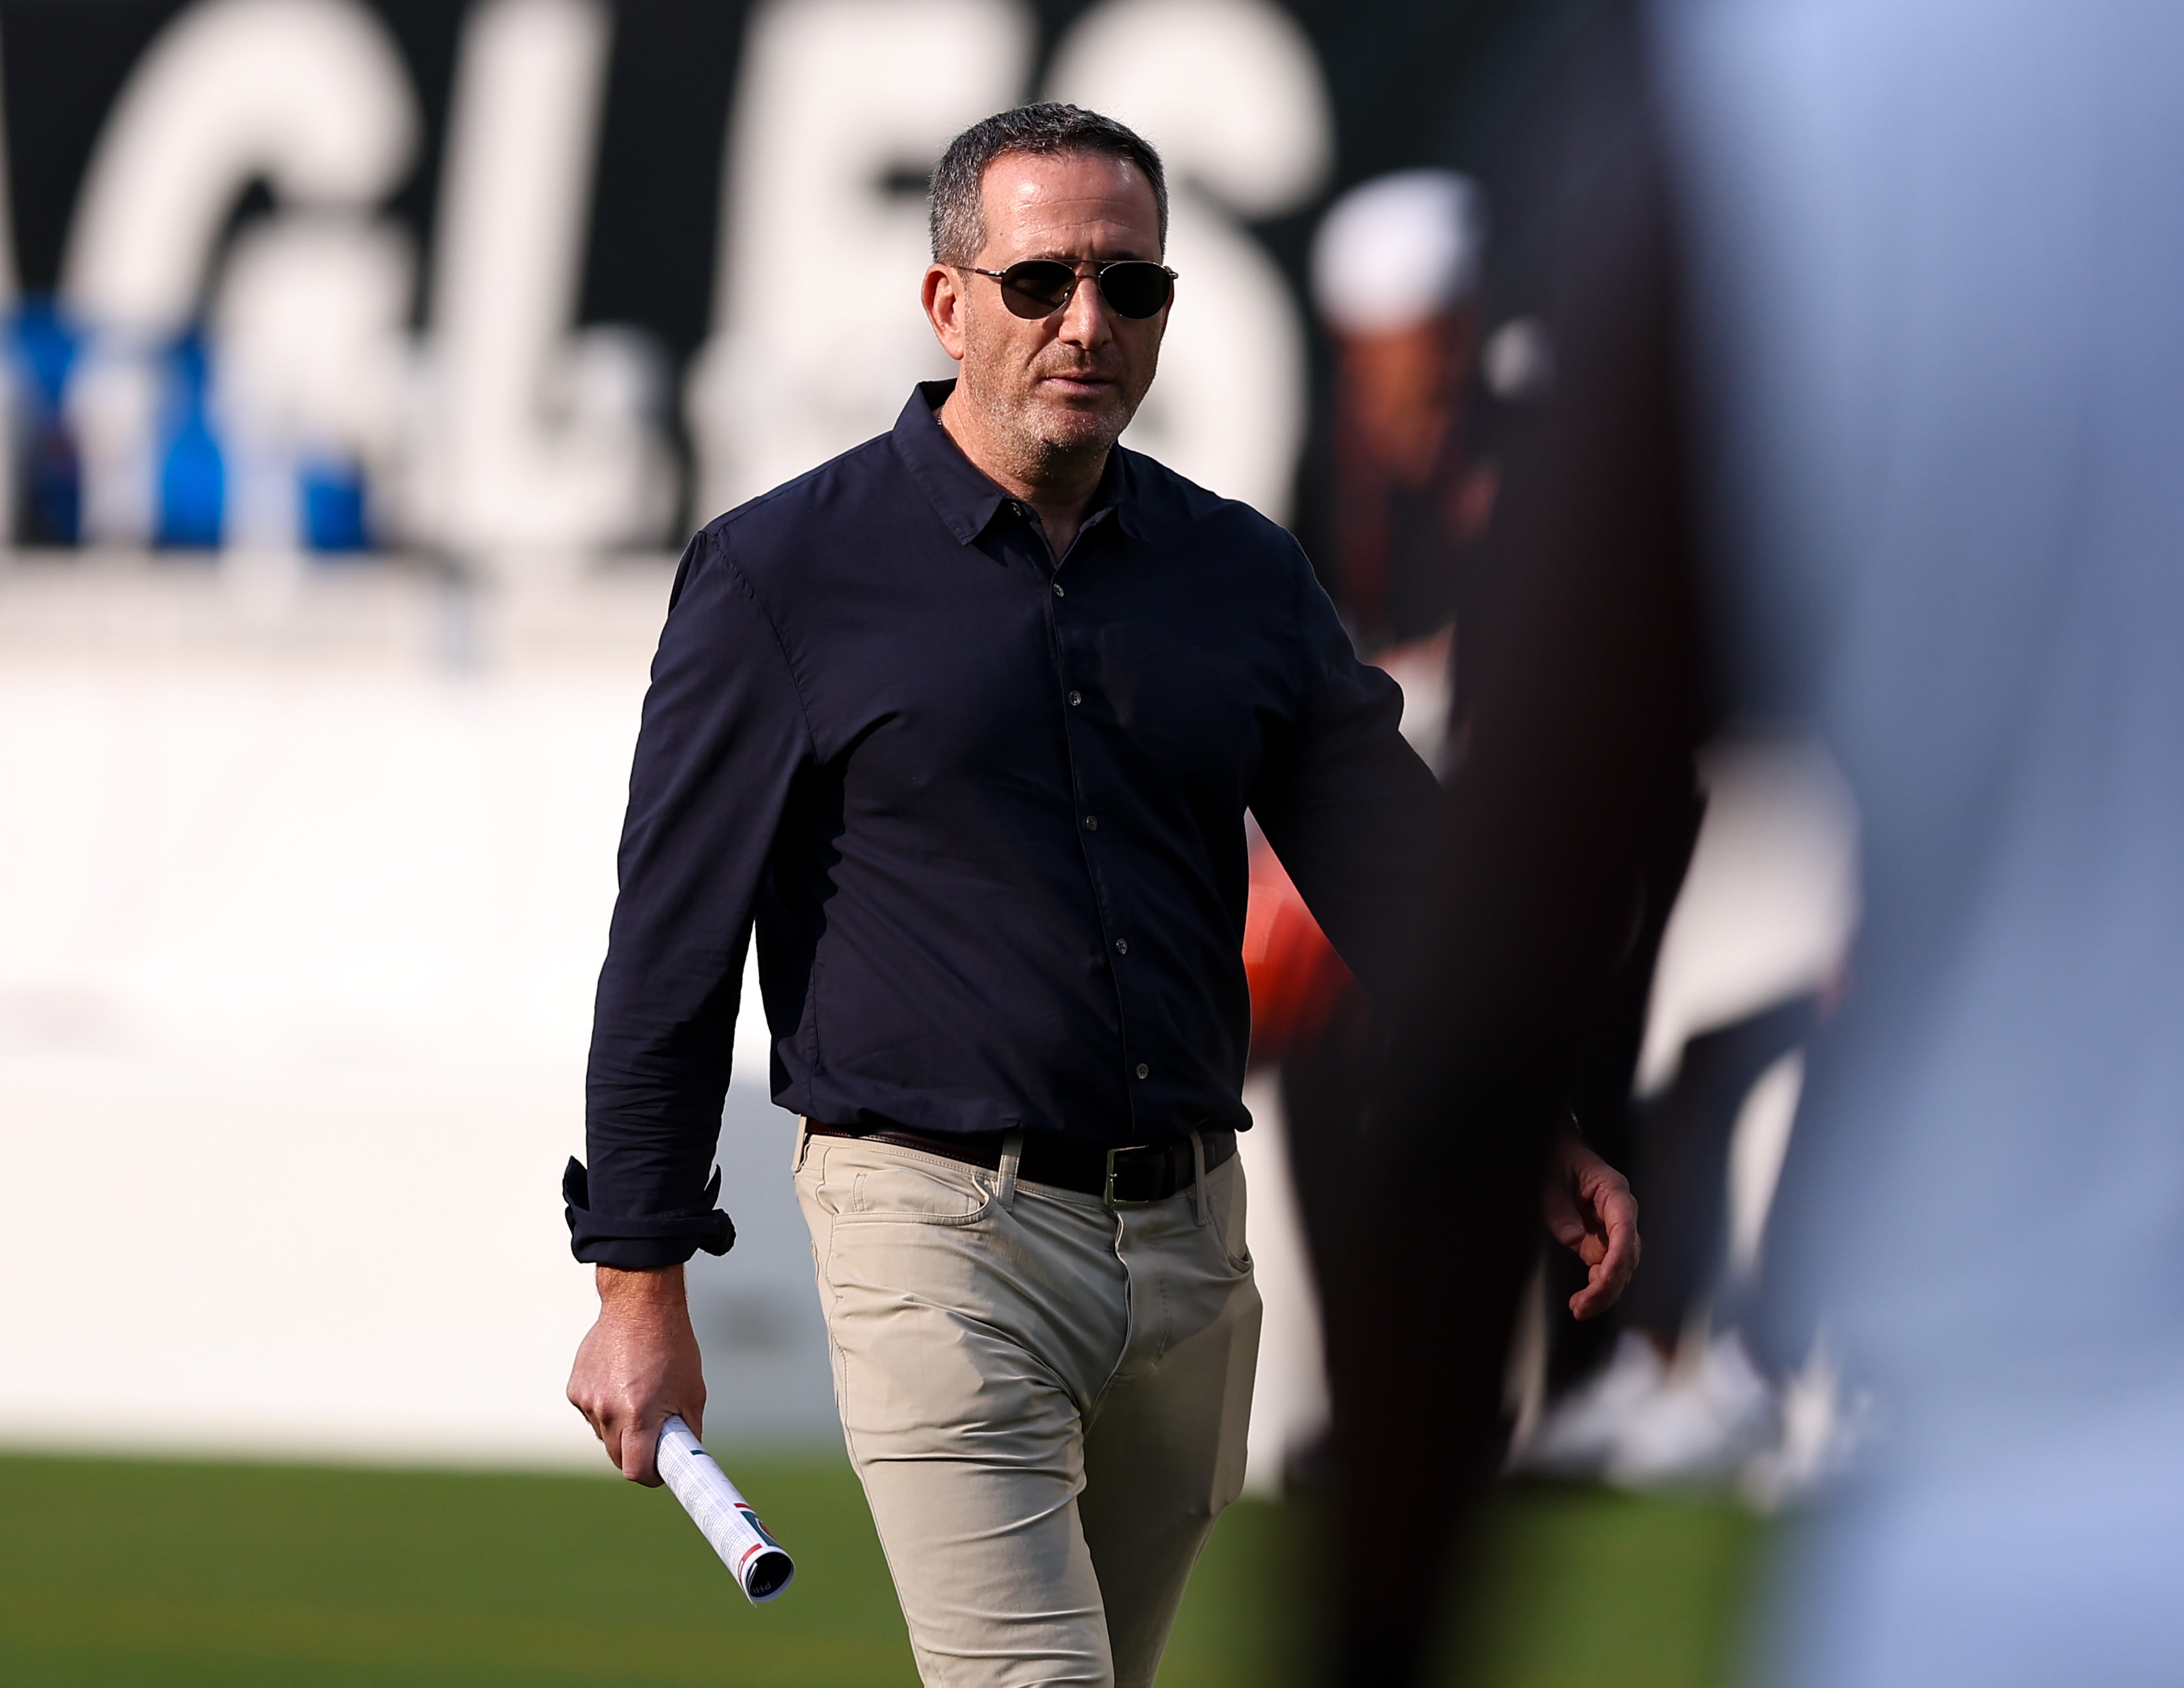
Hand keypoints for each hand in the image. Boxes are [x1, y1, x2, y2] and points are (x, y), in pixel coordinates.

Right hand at [566, 1264, 705, 1484]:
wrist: (639, 1305)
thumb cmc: (673, 1348)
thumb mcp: (693, 1392)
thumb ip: (687, 1431)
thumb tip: (684, 1458)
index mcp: (639, 1415)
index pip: (635, 1470)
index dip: (651, 1475)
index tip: (660, 1471)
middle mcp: (608, 1411)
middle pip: (618, 1456)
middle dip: (636, 1454)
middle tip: (654, 1435)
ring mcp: (587, 1400)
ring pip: (604, 1435)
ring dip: (619, 1428)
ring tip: (639, 1395)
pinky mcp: (575, 1389)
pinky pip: (592, 1414)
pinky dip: (605, 1408)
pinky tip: (620, 1382)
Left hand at [1541, 1128, 1639, 1320]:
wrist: (1557, 1153)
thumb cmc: (1558, 1158)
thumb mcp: (1551, 1175)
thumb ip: (1559, 1207)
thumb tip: (1574, 1238)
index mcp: (1612, 1191)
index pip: (1624, 1228)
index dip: (1618, 1258)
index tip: (1605, 1280)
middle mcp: (1619, 1213)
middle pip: (1627, 1255)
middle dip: (1609, 1284)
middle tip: (1584, 1306)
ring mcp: (1612, 1229)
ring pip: (1620, 1268)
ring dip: (1604, 1292)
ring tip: (1579, 1308)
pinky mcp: (1601, 1241)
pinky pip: (1606, 1268)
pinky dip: (1597, 1287)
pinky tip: (1583, 1301)